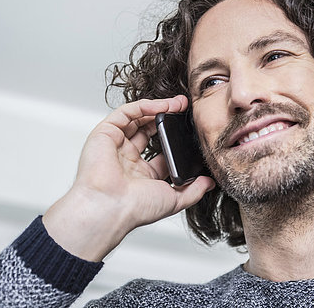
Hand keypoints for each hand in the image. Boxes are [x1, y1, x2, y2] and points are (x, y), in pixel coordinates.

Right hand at [43, 96, 214, 261]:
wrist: (111, 207)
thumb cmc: (134, 209)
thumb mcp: (173, 200)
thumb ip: (193, 191)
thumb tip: (209, 183)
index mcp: (140, 175)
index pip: (160, 152)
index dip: (175, 140)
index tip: (191, 131)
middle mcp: (126, 158)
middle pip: (147, 130)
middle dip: (167, 118)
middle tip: (184, 109)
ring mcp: (115, 145)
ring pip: (137, 119)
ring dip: (158, 108)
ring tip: (177, 104)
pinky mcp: (104, 133)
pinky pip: (125, 113)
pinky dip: (143, 106)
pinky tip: (161, 106)